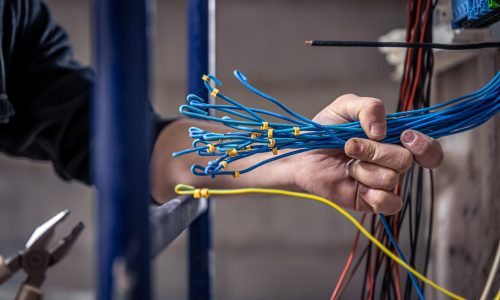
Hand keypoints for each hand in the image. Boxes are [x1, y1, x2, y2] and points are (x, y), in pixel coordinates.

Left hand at [290, 94, 442, 214]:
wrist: (301, 155)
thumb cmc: (324, 130)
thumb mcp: (345, 106)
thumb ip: (368, 107)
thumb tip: (382, 131)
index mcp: (395, 139)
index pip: (428, 149)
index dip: (425, 145)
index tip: (405, 136)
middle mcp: (393, 162)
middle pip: (405, 160)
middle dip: (374, 151)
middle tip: (350, 146)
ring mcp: (382, 183)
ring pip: (391, 179)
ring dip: (363, 169)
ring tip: (346, 164)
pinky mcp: (371, 201)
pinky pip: (389, 203)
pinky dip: (373, 194)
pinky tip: (355, 183)